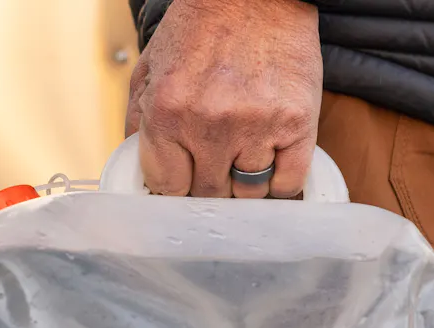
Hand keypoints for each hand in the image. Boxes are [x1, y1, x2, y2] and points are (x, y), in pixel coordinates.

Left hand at [125, 0, 322, 198]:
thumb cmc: (203, 27)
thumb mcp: (151, 67)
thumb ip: (139, 120)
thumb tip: (138, 170)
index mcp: (168, 112)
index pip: (168, 187)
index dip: (177, 186)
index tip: (185, 179)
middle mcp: (210, 125)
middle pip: (209, 194)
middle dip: (210, 182)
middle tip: (216, 160)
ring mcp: (256, 127)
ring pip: (249, 194)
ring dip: (245, 182)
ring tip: (245, 153)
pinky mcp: (295, 124)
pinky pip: (287, 185)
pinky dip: (280, 184)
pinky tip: (272, 163)